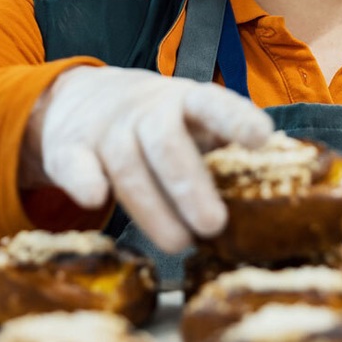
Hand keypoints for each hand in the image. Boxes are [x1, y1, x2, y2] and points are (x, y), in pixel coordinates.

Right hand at [28, 66, 273, 252]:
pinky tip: (94, 200)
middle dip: (190, 183)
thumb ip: (222, 149)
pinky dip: (83, 180)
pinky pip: (73, 164)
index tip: (262, 138)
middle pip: (166, 140)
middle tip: (215, 225)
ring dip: (152, 206)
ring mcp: (106, 129)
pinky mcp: (69, 148)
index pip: (212, 103)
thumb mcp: (192, 124)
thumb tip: (272, 191)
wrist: (80, 98)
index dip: (236, 119)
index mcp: (185, 101)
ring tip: (179, 243)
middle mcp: (146, 110)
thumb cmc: (157, 123)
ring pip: (127, 163)